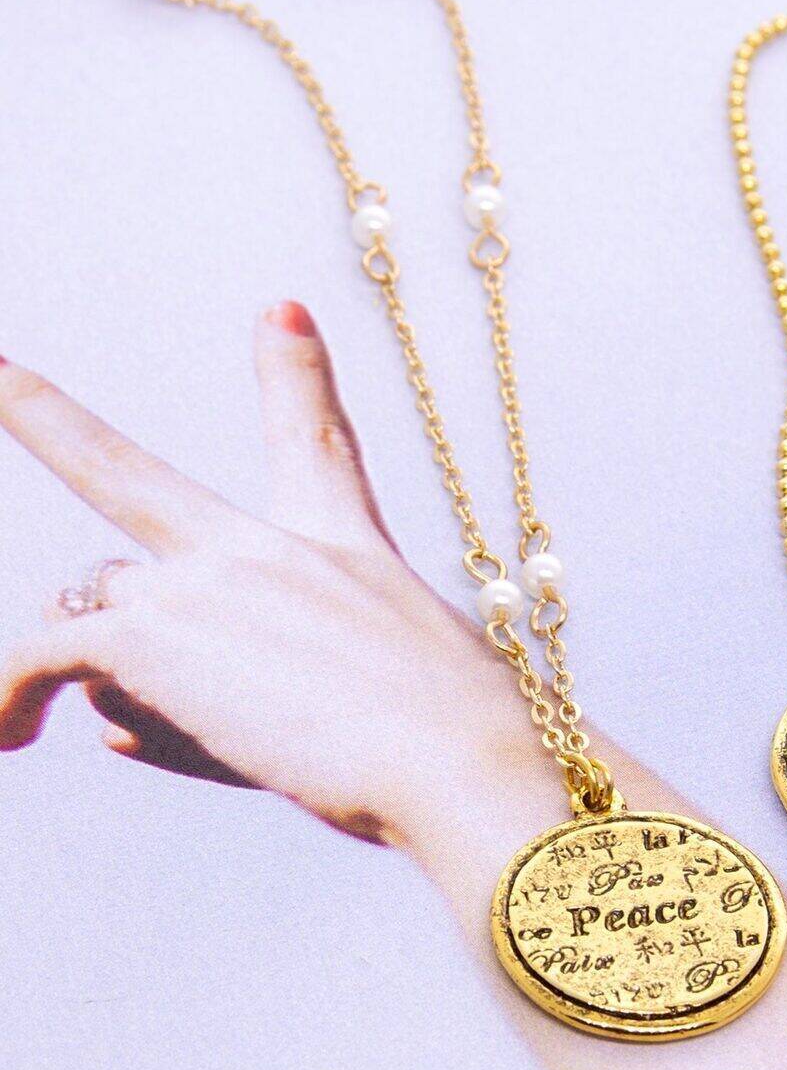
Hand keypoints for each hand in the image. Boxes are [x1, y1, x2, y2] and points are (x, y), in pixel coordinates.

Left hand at [0, 304, 554, 849]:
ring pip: (95, 616)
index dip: (296, 370)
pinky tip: (6, 735)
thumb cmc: (459, 743)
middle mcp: (259, 550)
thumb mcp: (392, 700)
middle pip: (130, 476)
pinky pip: (38, 657)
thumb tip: (109, 727)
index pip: (313, 443)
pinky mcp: (147, 636)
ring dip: (113, 679)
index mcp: (343, 547)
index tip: (281, 310)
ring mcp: (198, 584)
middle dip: (47, 419)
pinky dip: (8, 700)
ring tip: (192, 739)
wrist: (456, 760)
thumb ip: (240, 708)